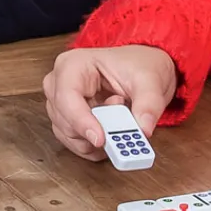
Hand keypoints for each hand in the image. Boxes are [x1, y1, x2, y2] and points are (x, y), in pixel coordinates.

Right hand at [42, 45, 177, 159]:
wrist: (141, 69)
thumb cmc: (138, 66)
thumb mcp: (150, 81)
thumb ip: (148, 105)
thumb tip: (144, 129)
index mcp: (73, 64)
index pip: (66, 96)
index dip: (80, 120)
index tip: (101, 139)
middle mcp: (60, 83)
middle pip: (64, 119)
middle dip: (94, 131)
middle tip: (122, 131)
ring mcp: (60, 102)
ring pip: (67, 134)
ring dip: (96, 138)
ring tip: (119, 120)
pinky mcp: (67, 119)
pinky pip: (74, 142)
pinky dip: (94, 146)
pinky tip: (111, 133)